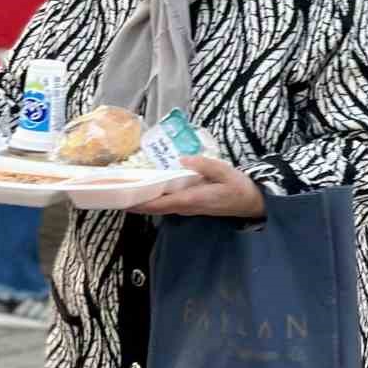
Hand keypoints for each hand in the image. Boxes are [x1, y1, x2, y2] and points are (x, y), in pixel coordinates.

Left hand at [128, 156, 265, 219]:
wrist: (251, 203)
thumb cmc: (238, 187)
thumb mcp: (225, 171)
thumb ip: (204, 165)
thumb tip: (182, 159)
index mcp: (192, 199)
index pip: (160, 203)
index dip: (141, 203)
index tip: (123, 201)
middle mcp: (186, 207)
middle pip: (155, 208)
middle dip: (136, 204)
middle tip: (115, 196)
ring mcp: (188, 208)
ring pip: (160, 207)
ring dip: (143, 202)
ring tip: (126, 191)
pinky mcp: (191, 205)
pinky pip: (168, 204)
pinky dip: (154, 199)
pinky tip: (149, 190)